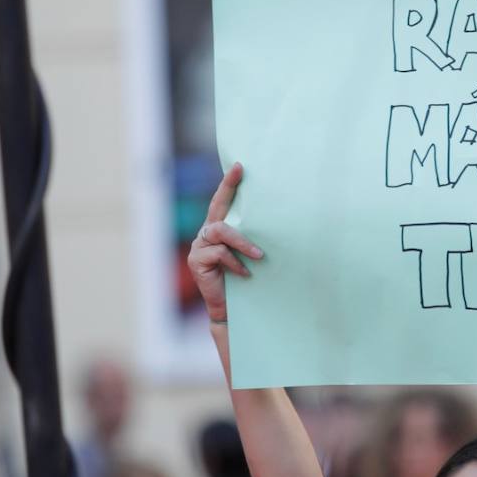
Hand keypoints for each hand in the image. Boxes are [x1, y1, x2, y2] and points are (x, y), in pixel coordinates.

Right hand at [187, 162, 264, 323]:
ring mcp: (199, 246)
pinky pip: (219, 253)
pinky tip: (246, 274)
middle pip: (216, 207)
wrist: (232, 310)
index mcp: (220, 229)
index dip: (229, 184)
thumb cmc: (246, 281)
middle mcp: (207, 234)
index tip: (239, 166)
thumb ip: (253, 239)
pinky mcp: (197, 261)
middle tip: (240, 172)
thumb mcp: (251, 256)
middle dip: (227, 187)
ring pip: (220, 231)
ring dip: (242, 241)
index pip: (223, 202)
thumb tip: (279, 222)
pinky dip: (235, 262)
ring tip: (259, 255)